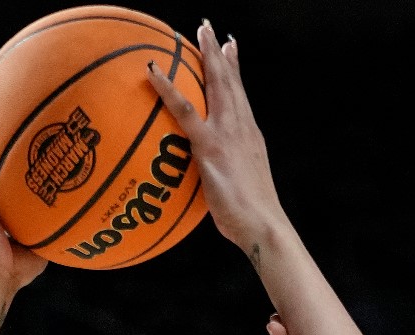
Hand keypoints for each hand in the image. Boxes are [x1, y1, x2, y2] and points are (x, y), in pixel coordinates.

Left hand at [147, 22, 287, 255]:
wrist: (263, 225)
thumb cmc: (250, 219)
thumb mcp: (241, 188)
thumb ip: (228, 175)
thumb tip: (215, 179)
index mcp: (250, 135)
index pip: (241, 95)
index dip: (235, 70)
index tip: (231, 48)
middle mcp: (241, 127)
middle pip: (230, 81)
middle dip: (220, 52)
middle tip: (210, 29)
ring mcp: (227, 133)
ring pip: (216, 83)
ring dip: (206, 54)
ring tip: (198, 31)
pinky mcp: (210, 146)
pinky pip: (184, 110)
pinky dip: (167, 87)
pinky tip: (152, 70)